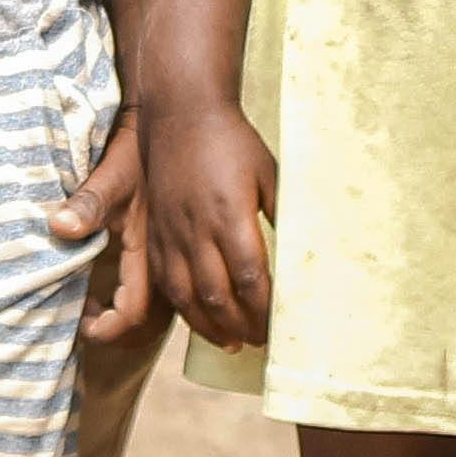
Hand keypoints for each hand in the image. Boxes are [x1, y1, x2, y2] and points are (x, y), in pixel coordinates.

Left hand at [51, 115, 152, 341]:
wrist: (169, 124)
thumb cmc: (135, 149)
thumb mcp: (112, 175)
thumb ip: (88, 202)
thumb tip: (59, 227)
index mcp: (147, 247)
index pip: (133, 309)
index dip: (108, 327)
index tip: (82, 325)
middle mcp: (160, 257)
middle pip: (144, 316)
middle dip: (112, 324)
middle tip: (81, 315)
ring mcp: (163, 251)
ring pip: (149, 303)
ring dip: (118, 309)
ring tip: (89, 301)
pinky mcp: (161, 242)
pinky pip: (148, 284)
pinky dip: (125, 292)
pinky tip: (103, 281)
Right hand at [143, 102, 276, 348]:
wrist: (181, 113)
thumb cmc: (232, 141)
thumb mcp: (269, 172)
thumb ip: (281, 213)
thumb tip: (301, 250)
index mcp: (230, 215)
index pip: (251, 278)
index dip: (265, 309)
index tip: (280, 324)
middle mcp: (197, 229)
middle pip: (219, 295)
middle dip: (243, 326)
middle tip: (262, 342)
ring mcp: (171, 233)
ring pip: (188, 296)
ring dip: (212, 327)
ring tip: (234, 343)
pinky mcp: (154, 232)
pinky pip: (164, 281)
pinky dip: (183, 308)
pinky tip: (200, 320)